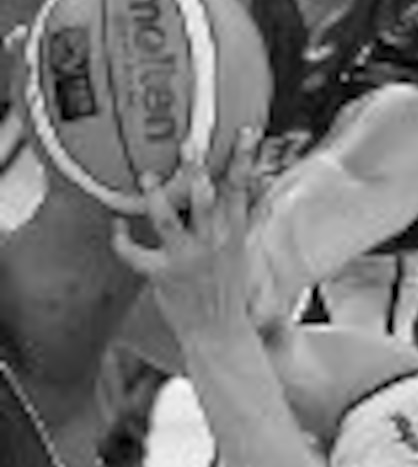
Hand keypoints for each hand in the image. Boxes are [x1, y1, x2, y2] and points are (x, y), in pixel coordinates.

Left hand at [113, 128, 262, 342]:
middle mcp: (211, 243)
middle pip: (205, 199)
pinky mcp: (162, 276)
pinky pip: (134, 253)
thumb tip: (254, 182)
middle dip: (195, 172)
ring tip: (147, 177)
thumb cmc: (226, 290)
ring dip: (156, 196)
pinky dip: (121, 238)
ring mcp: (186, 259)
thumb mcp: (241, 252)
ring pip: (168, 220)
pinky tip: (116, 224)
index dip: (243, 160)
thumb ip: (239, 216)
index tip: (246, 132)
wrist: (220, 334)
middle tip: (188, 144)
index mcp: (232, 234)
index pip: (240, 190)